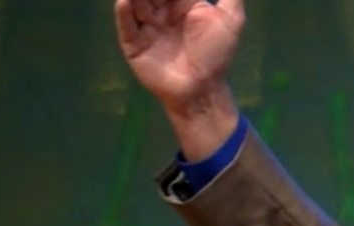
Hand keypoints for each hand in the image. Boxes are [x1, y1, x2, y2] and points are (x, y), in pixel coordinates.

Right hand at [114, 0, 244, 113]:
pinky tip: (125, 2)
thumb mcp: (230, 20)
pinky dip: (124, 13)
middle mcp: (162, 12)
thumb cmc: (216, 55)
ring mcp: (147, 27)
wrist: (202, 89)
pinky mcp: (134, 44)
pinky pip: (126, 25)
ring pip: (137, 3)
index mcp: (183, 4)